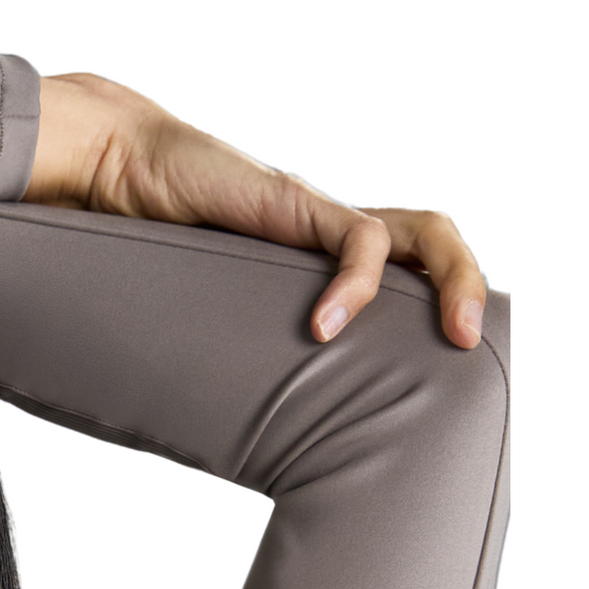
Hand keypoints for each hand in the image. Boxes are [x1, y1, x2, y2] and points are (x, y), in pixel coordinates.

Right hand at [27, 73, 486, 349]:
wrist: (120, 169)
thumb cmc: (151, 241)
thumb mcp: (208, 307)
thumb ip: (233, 342)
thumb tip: (230, 419)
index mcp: (319, 254)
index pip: (407, 264)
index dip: (437, 301)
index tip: (444, 362)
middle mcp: (332, 230)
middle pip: (434, 239)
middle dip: (468, 288)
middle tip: (467, 346)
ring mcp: (319, 215)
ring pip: (422, 230)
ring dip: (454, 279)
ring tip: (452, 335)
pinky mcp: (299, 204)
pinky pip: (359, 241)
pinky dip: (355, 288)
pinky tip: (324, 329)